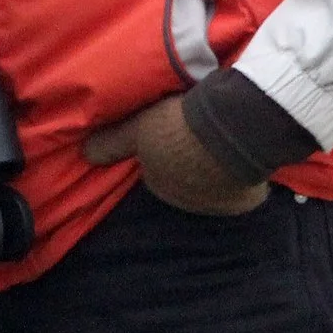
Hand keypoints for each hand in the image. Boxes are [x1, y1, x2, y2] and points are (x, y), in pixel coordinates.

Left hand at [82, 95, 268, 215]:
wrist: (231, 130)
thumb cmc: (178, 127)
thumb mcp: (137, 128)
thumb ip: (113, 142)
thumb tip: (86, 154)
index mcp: (160, 186)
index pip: (156, 171)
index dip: (163, 150)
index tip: (172, 132)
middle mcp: (187, 203)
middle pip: (184, 181)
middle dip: (189, 163)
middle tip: (197, 136)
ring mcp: (219, 205)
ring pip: (214, 187)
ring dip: (217, 170)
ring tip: (223, 142)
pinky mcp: (247, 201)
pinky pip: (245, 191)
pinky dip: (245, 177)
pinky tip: (245, 157)